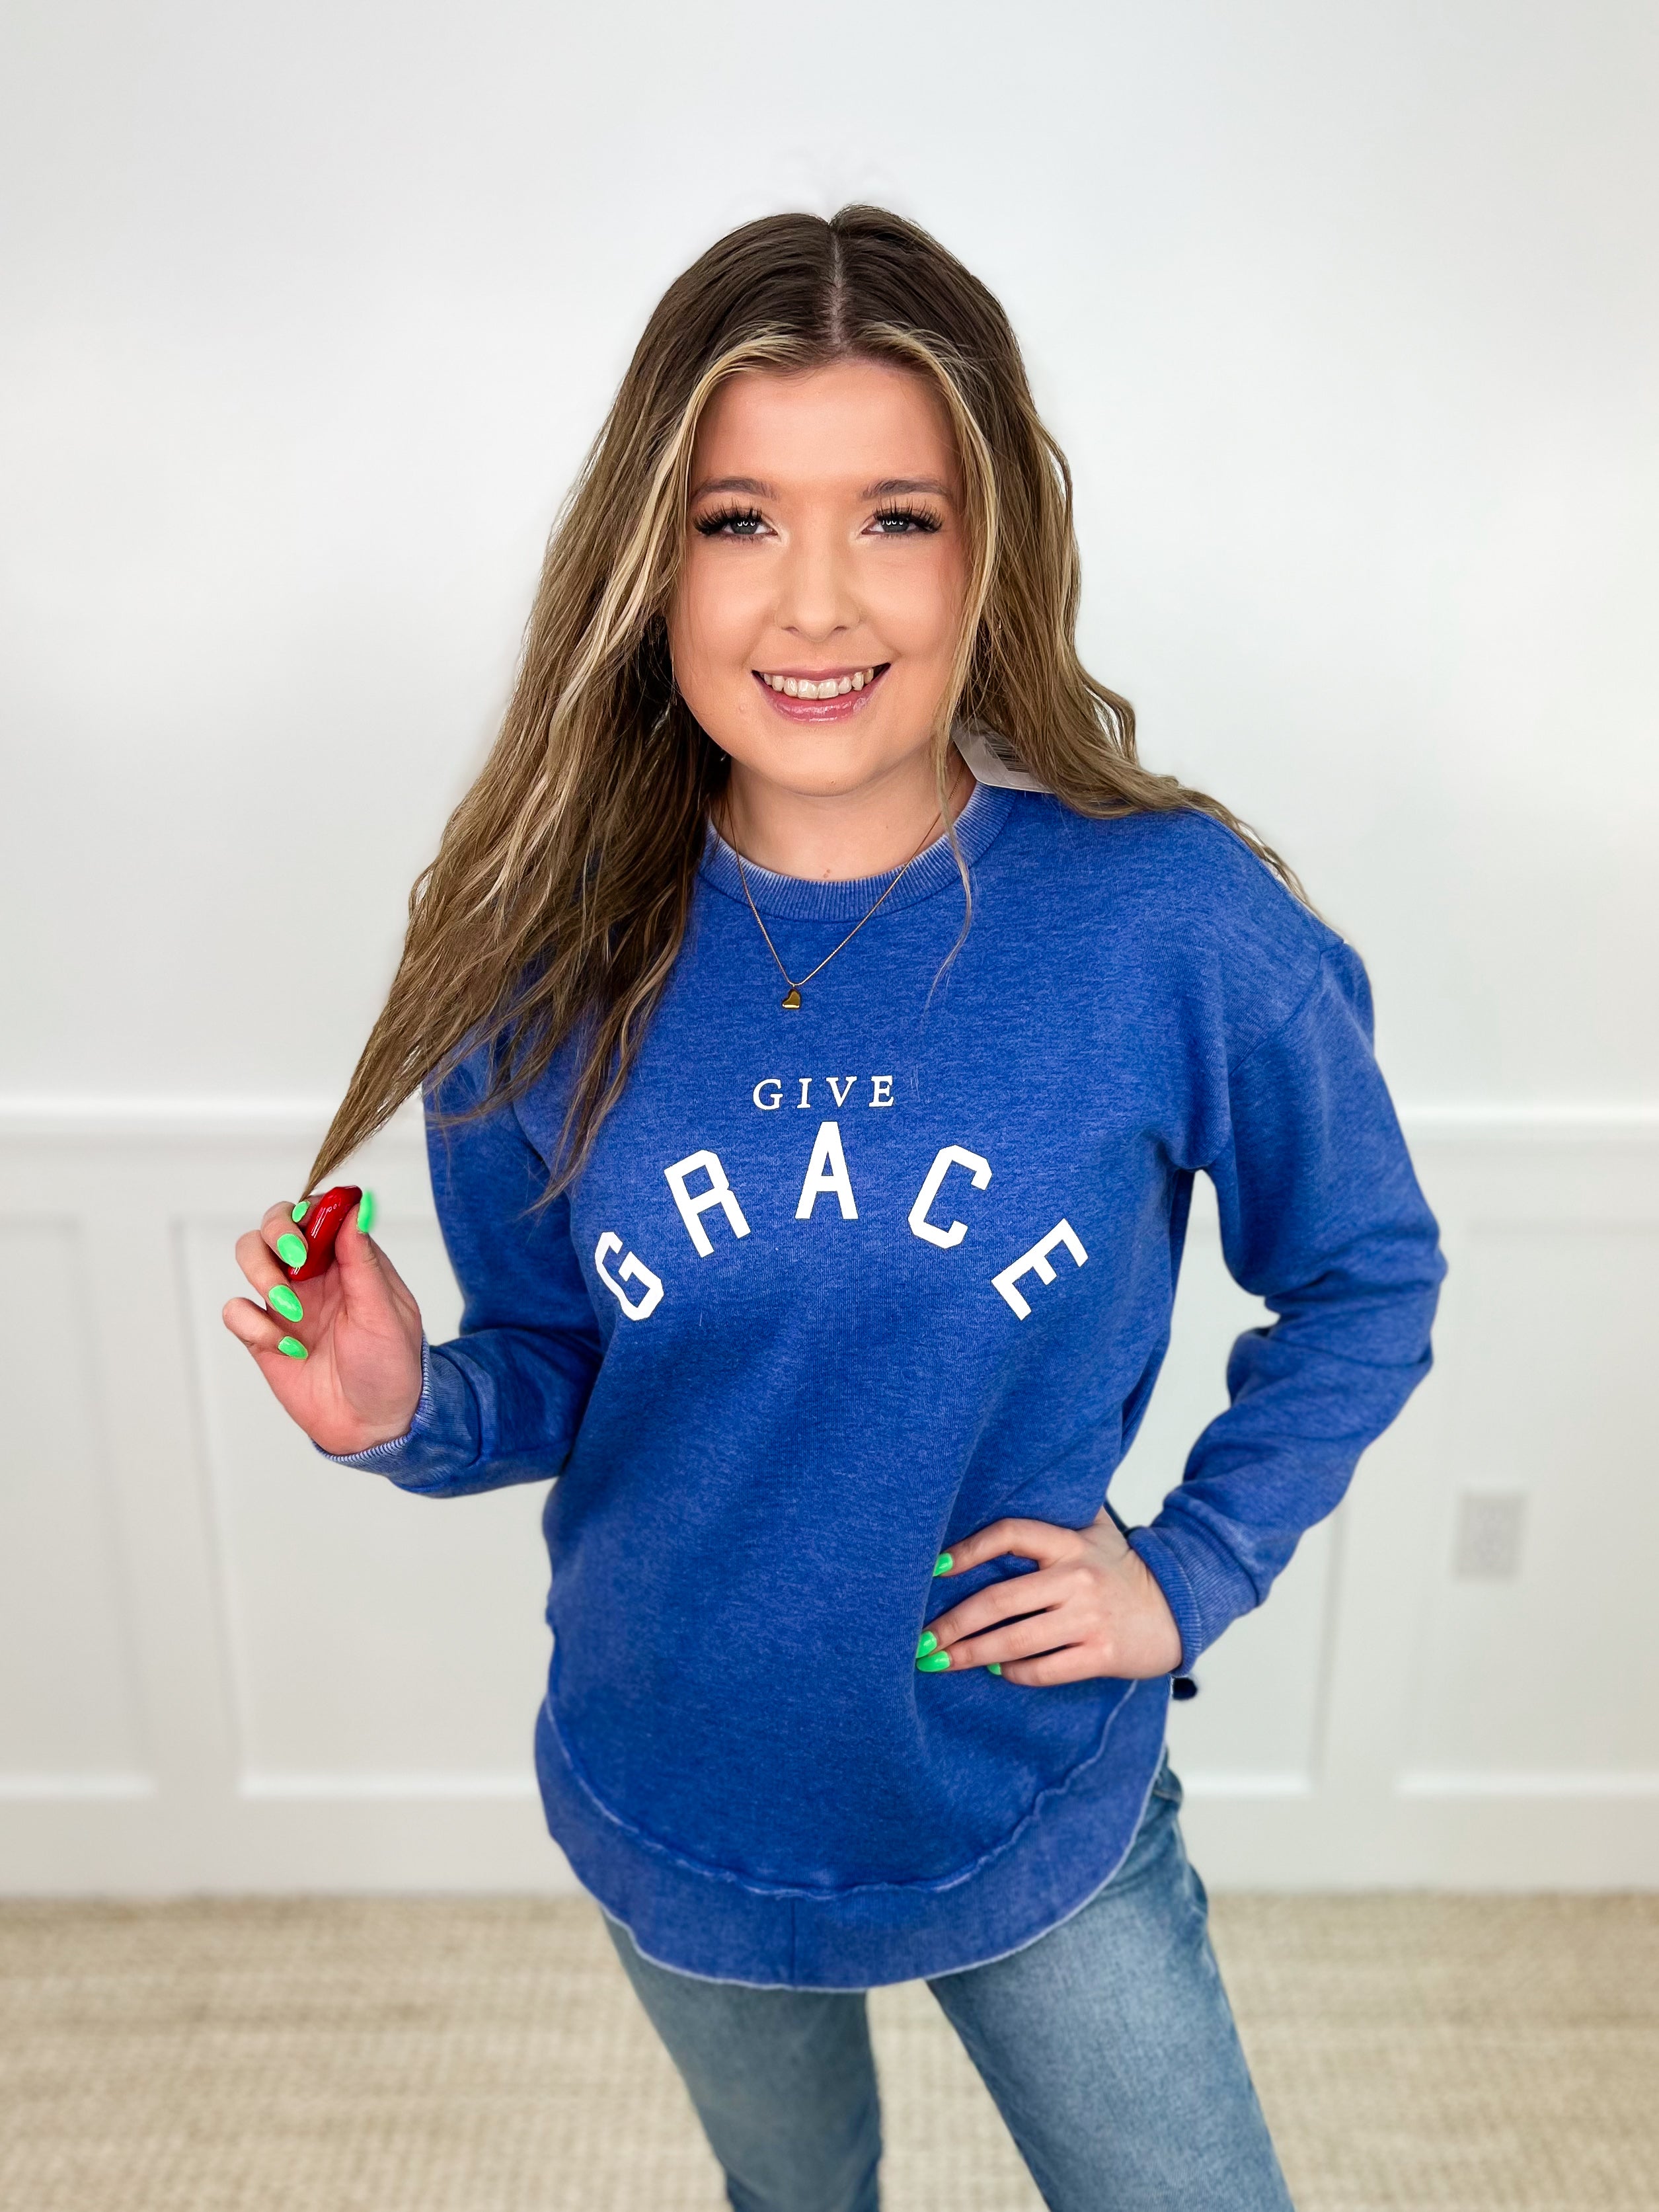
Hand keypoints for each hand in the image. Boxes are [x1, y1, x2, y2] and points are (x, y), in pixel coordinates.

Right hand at [222, 1198, 423, 1455]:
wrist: (373, 1424)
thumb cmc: (390, 1366)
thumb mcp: (386, 1312)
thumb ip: (363, 1261)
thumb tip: (356, 1207)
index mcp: (347, 1260)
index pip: (318, 1213)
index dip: (310, 1209)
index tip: (313, 1226)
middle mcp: (313, 1274)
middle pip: (274, 1224)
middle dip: (276, 1230)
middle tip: (294, 1255)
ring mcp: (285, 1301)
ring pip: (249, 1257)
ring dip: (262, 1274)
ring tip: (292, 1311)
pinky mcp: (262, 1334)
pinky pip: (236, 1310)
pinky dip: (253, 1324)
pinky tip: (287, 1349)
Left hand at [925, 1509, 1182, 1685]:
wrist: (1178, 1608)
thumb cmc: (1122, 1570)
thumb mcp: (1096, 1530)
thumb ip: (1061, 1508)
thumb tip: (1016, 1476)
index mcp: (1069, 1543)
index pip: (1009, 1534)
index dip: (968, 1549)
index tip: (934, 1568)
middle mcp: (1076, 1578)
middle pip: (999, 1600)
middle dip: (953, 1623)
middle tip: (921, 1640)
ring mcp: (1088, 1618)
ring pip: (1014, 1640)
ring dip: (971, 1654)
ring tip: (941, 1661)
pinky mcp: (1100, 1654)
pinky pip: (1043, 1669)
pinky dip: (1014, 1673)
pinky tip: (996, 1672)